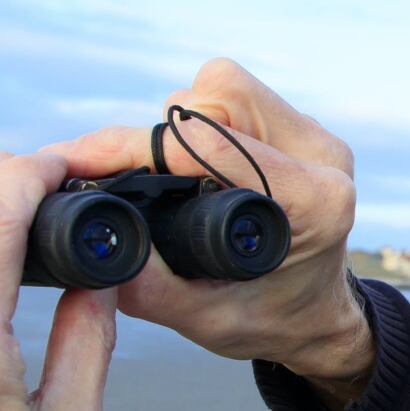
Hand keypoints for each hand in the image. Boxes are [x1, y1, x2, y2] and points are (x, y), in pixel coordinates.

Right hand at [44, 58, 372, 405]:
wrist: (315, 320)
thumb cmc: (270, 322)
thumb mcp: (205, 320)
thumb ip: (149, 285)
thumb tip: (91, 236)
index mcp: (315, 201)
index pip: (213, 142)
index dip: (138, 147)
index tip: (88, 163)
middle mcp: (322, 157)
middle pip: (220, 95)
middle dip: (164, 130)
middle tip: (132, 175)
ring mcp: (313, 137)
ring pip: (224, 88)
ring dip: (182, 125)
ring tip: (170, 178)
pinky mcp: (300, 130)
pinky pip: (235, 100)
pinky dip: (200, 125)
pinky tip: (192, 168)